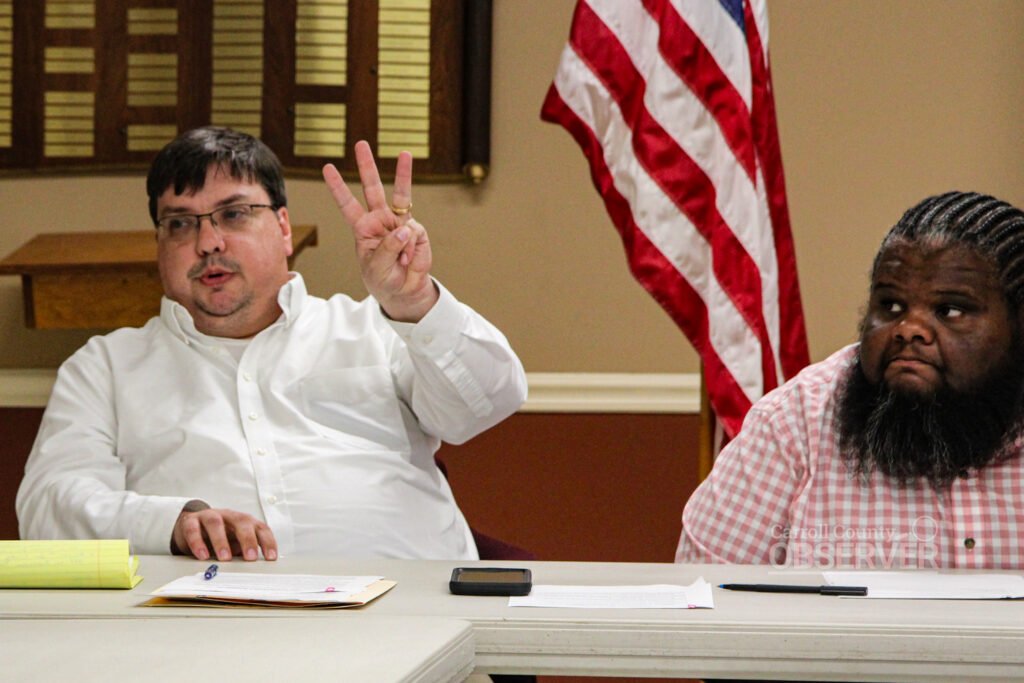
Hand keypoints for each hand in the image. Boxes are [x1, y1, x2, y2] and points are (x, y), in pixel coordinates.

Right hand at [171, 507, 277, 560]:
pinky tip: (202, 555)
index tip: (271, 557)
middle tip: (250, 558)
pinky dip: (197, 542)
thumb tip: (253, 568)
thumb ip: (243, 552)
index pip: (260, 528)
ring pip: (216, 523)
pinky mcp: (191, 521)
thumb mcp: (235, 543)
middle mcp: (229, 516)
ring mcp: (210, 516)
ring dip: (221, 541)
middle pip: (242, 522)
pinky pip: (193, 529)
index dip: (268, 541)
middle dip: (248, 540)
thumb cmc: (220, 536)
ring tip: (224, 558)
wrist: (191, 525)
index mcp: (244, 521)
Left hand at [322, 141, 438, 321]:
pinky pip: (413, 233)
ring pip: (401, 194)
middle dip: (367, 166)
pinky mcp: (416, 232)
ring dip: (402, 173)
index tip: (328, 168)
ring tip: (405, 154)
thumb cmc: (383, 279)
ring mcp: (399, 223)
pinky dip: (409, 249)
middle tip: (360, 144)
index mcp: (363, 228)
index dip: (338, 187)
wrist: (404, 291)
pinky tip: (407, 260)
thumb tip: (405, 229)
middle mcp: (380, 221)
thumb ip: (387, 248)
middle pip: (373, 188)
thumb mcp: (375, 268)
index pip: (347, 204)